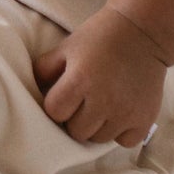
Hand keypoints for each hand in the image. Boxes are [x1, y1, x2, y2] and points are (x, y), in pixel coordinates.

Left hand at [33, 6, 166, 146]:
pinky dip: (120, 131)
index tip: (63, 95)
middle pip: (76, 132)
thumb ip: (44, 69)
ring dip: (96, 126)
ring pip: (98, 139)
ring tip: (102, 104)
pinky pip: (124, 142)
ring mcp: (125, 113)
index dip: (56, 105)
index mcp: (80, 79)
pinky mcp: (144, 120)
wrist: (143, 31)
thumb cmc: (99, 38)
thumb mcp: (67, 46)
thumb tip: (29, 90)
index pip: (54, 112)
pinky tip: (119, 111)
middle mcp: (103, 99)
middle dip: (75, 118)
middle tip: (83, 101)